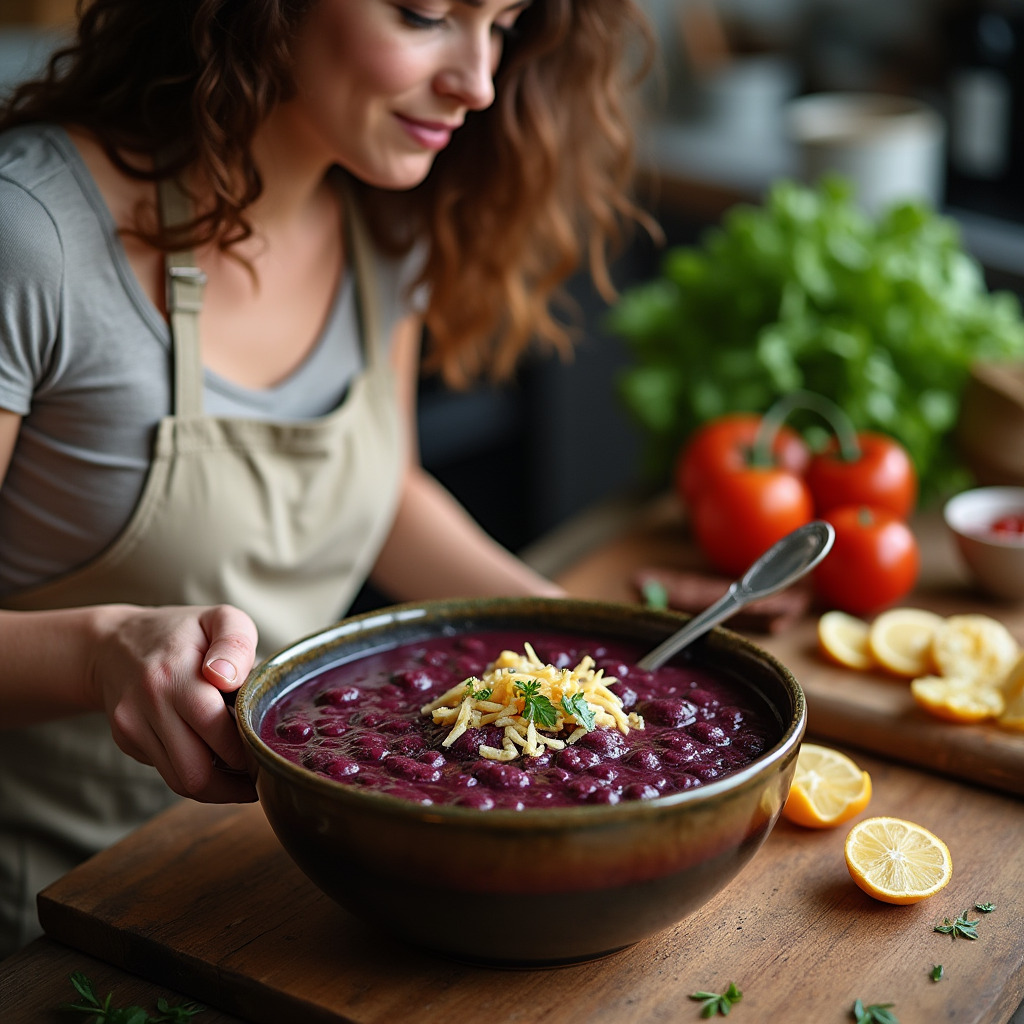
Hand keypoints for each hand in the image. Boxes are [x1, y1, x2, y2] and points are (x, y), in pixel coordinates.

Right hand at [89, 604, 259, 802]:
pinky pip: (166, 771)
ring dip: (216, 788)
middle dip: (234, 783)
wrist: (112, 643)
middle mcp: (148, 703)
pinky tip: (212, 757)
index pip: (214, 727)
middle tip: (260, 775)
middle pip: (195, 771)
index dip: (245, 750)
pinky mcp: (125, 741)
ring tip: (242, 778)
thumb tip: (227, 678)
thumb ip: (234, 643)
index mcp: (175, 673)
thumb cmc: (181, 632)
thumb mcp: (218, 619)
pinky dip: (193, 772)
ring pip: (180, 781)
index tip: (266, 753)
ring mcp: (132, 726)